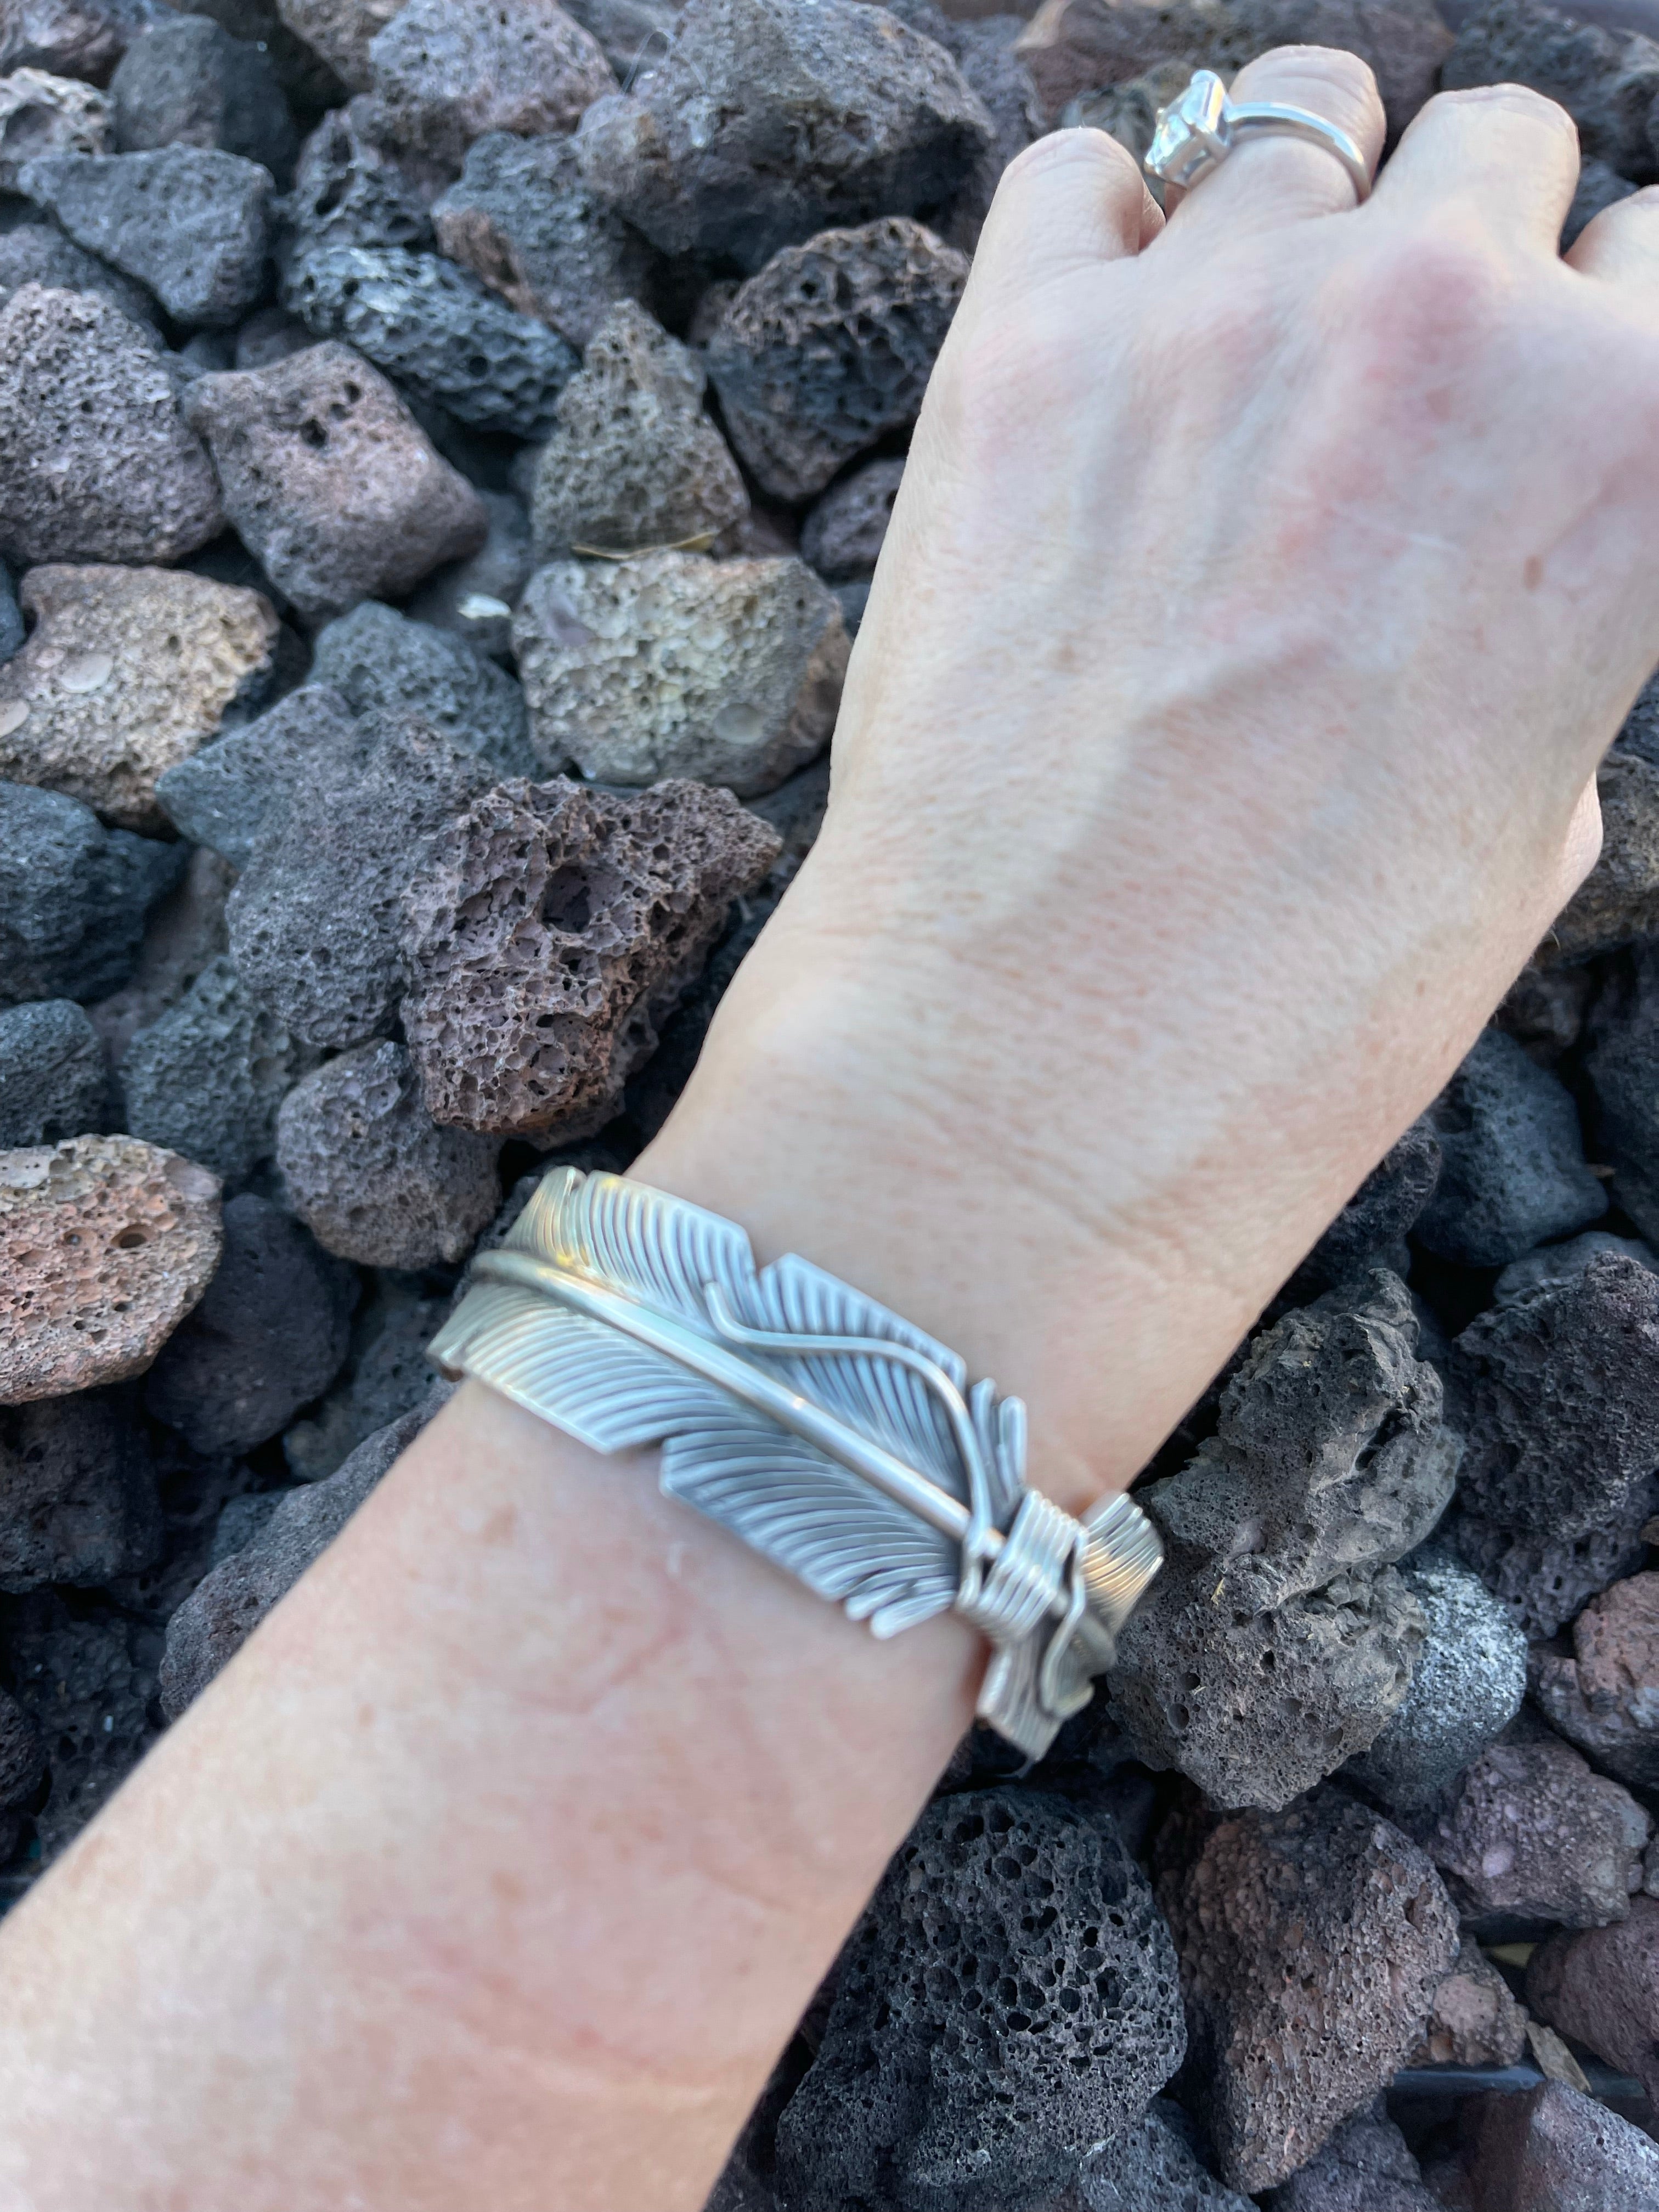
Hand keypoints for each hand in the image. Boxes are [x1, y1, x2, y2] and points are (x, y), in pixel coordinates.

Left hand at [646, 50, 1655, 1512]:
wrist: (1048, 1071)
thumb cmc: (1308, 1001)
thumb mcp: (1530, 811)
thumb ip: (1541, 610)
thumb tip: (1494, 542)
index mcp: (1638, 440)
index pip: (1655, 250)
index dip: (1576, 330)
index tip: (1513, 392)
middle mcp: (1452, 319)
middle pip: (1491, 147)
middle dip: (1444, 256)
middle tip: (1366, 393)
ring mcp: (1228, 308)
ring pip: (1301, 116)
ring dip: (1285, 217)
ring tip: (1227, 356)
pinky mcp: (1024, 345)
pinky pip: (1084, 174)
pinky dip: (1099, 240)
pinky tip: (1093, 351)